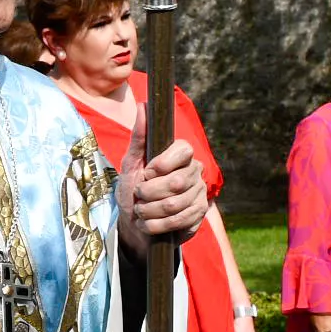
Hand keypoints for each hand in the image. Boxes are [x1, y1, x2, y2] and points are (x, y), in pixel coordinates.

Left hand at [116, 136, 209, 254]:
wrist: (136, 222)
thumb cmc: (133, 188)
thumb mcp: (130, 164)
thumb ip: (138, 137)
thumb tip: (143, 106)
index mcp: (181, 154)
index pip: (183, 150)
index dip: (162, 164)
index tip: (146, 173)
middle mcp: (195, 171)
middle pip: (176, 182)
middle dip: (149, 193)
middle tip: (139, 196)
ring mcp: (200, 193)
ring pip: (175, 204)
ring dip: (149, 211)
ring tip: (140, 211)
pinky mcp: (199, 215)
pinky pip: (179, 221)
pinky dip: (156, 225)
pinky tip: (147, 224)